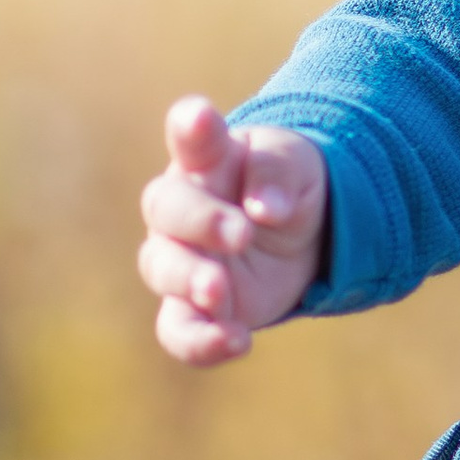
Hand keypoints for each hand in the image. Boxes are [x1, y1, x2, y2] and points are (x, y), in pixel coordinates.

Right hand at [137, 97, 328, 364]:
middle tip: (241, 234)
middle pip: (167, 209)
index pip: (191, 137)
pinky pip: (180, 331)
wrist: (296, 235)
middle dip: (201, 223)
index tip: (199, 117)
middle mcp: (181, 207)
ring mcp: (180, 258)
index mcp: (206, 159)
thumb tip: (267, 208)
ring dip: (189, 282)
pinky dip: (201, 342)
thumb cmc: (284, 185)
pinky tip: (236, 342)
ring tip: (220, 292)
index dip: (190, 126)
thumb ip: (278, 174)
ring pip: (162, 270)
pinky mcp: (193, 308)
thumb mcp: (297, 166)